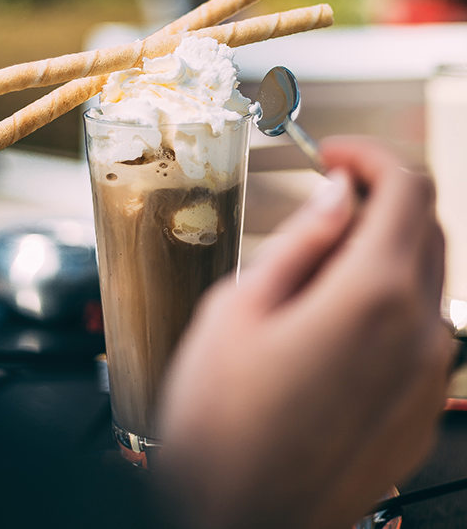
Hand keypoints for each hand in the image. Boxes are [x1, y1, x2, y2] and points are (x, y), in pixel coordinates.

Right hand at [157, 137, 453, 528]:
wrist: (234, 524)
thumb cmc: (220, 425)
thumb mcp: (240, 308)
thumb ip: (303, 242)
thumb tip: (336, 197)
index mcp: (372, 297)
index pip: (406, 188)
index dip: (370, 155)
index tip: (335, 155)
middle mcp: (418, 334)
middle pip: (428, 226)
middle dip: (380, 195)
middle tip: (326, 197)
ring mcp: (426, 377)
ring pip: (428, 276)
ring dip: (386, 246)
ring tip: (323, 259)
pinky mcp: (418, 408)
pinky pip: (422, 328)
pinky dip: (391, 297)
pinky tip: (337, 314)